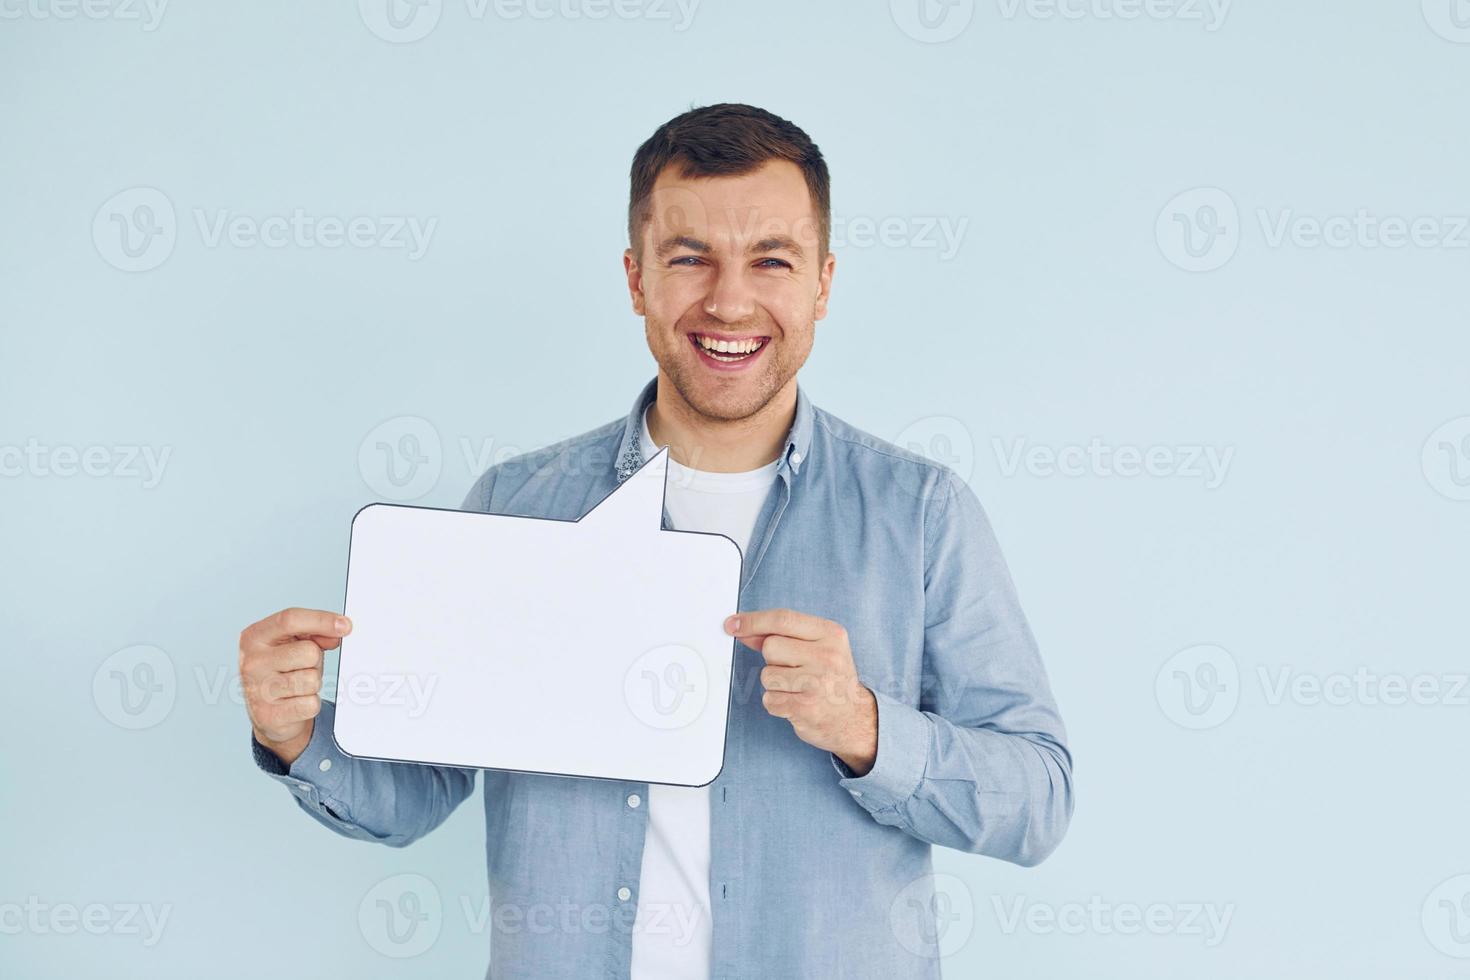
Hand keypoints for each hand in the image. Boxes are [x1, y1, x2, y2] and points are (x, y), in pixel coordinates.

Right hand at [239, 607, 351, 766]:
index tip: (346, 626)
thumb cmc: (285, 671)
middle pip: (309, 652)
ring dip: (313, 684)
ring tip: (298, 686)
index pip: (289, 619)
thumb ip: (315, 633)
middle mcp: (251, 662)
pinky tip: (296, 703)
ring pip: (312, 680)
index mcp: (254, 637)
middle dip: (316, 660)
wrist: (269, 713)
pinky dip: (310, 704)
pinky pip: (311, 704)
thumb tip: (337, 632)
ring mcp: (257, 690)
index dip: (321, 620)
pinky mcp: (269, 716)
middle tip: (303, 668)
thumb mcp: (295, 644)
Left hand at [725, 608, 877, 774]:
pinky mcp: (806, 708)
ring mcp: (817, 683)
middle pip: (770, 647)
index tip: (732, 624)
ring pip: (767, 675)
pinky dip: (777, 703)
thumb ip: (781, 636)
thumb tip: (742, 628)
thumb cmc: (831, 679)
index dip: (753, 621)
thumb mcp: (816, 648)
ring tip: (797, 688)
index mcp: (831, 634)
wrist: (854, 718)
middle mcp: (827, 656)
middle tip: (793, 670)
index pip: (783, 619)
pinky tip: (796, 702)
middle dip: (773, 660)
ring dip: (774, 684)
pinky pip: (769, 699)